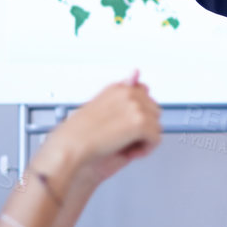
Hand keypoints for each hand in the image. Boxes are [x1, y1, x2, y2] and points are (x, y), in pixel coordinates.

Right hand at [40, 74, 161, 185]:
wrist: (69, 146)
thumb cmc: (78, 133)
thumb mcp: (100, 109)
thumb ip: (121, 98)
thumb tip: (136, 74)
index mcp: (118, 88)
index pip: (144, 95)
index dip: (138, 116)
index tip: (128, 126)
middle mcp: (128, 93)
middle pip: (154, 111)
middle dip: (143, 127)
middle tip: (124, 139)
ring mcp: (135, 107)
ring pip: (156, 126)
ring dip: (143, 140)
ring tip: (123, 146)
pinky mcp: (140, 123)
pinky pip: (156, 139)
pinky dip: (144, 150)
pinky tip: (127, 152)